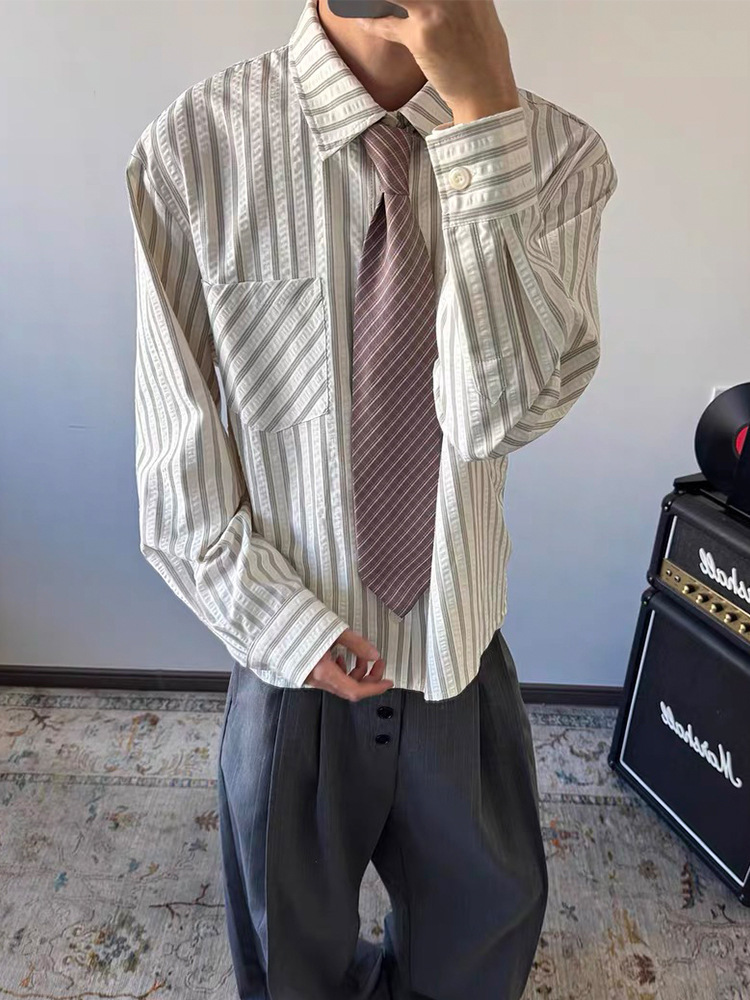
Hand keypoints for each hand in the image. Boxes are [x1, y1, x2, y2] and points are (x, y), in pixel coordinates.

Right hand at [303, 627, 393, 700]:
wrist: (272, 624)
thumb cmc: (300, 624)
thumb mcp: (333, 630)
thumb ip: (356, 644)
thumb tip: (374, 654)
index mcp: (323, 672)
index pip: (355, 690)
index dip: (375, 688)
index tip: (389, 682)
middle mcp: (316, 679)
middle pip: (349, 688)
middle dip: (368, 677)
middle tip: (377, 661)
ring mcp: (310, 678)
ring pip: (340, 683)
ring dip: (355, 671)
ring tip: (360, 654)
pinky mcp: (306, 671)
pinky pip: (330, 678)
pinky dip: (342, 670)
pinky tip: (341, 656)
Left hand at [356, 1, 519, 124]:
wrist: (486, 93)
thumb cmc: (483, 61)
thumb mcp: (478, 14)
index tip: (404, 0)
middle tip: (386, 2)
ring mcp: (436, 10)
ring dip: (377, 0)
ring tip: (366, 2)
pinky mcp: (421, 35)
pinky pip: (386, 23)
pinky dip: (371, 22)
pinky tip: (363, 19)